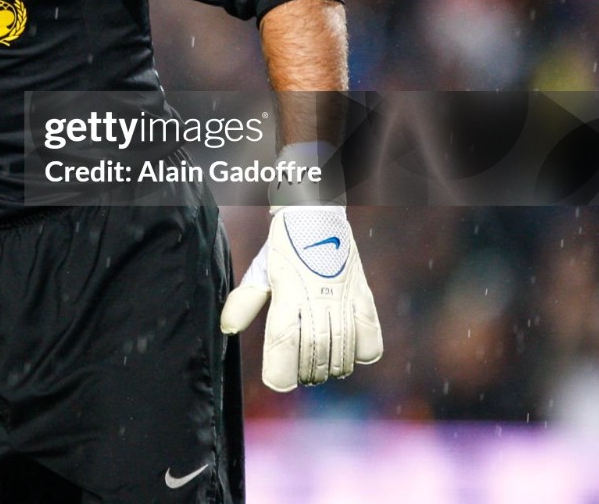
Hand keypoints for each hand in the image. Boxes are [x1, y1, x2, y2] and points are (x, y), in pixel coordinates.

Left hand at [219, 205, 382, 390]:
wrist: (317, 215)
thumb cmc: (285, 246)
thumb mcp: (260, 271)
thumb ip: (244, 301)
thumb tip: (228, 329)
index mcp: (286, 291)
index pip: (283, 340)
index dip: (280, 370)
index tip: (277, 383)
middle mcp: (316, 296)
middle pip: (314, 351)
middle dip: (305, 372)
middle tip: (299, 374)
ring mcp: (343, 297)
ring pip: (342, 350)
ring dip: (330, 368)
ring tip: (321, 369)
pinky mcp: (363, 297)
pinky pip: (371, 339)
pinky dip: (361, 355)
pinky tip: (349, 354)